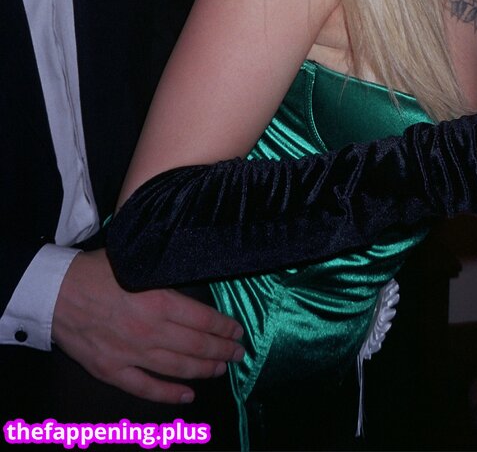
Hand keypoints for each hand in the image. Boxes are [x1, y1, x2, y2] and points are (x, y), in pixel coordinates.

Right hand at [52, 249, 243, 402]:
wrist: (56, 292)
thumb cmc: (98, 271)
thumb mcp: (138, 262)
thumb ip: (165, 272)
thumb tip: (192, 267)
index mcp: (159, 302)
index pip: (204, 320)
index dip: (225, 328)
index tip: (238, 331)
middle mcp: (150, 332)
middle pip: (197, 346)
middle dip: (223, 351)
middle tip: (239, 353)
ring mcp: (131, 355)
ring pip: (178, 368)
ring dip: (205, 370)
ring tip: (222, 369)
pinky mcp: (112, 370)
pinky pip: (146, 388)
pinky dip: (169, 394)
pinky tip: (188, 396)